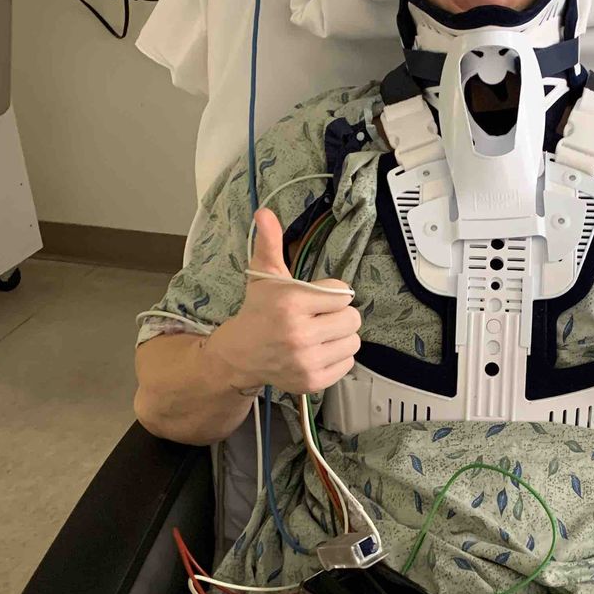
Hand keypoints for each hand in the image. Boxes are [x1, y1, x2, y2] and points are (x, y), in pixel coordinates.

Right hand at [205, 208, 360, 393]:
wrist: (239, 355)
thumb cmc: (258, 311)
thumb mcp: (265, 276)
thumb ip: (271, 243)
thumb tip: (265, 212)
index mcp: (291, 303)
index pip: (344, 293)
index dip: (331, 294)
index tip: (314, 299)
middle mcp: (300, 334)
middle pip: (353, 318)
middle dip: (338, 315)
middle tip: (319, 317)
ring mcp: (307, 361)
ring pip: (354, 341)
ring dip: (341, 336)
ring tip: (319, 334)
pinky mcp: (313, 381)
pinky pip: (348, 362)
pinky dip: (337, 356)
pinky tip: (317, 351)